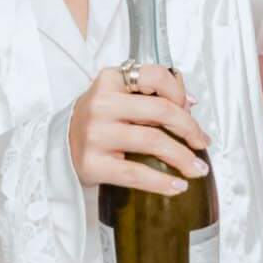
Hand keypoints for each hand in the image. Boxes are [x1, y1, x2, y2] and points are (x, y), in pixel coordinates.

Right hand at [67, 64, 209, 193]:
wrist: (60, 145)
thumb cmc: (100, 120)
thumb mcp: (119, 97)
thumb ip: (151, 96)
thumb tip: (190, 105)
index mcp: (110, 80)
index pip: (155, 76)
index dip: (180, 92)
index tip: (191, 108)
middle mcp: (102, 103)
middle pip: (161, 111)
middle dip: (189, 128)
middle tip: (201, 142)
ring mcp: (96, 134)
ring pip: (153, 141)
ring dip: (183, 157)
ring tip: (198, 168)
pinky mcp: (93, 163)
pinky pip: (136, 173)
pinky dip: (162, 182)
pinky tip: (177, 186)